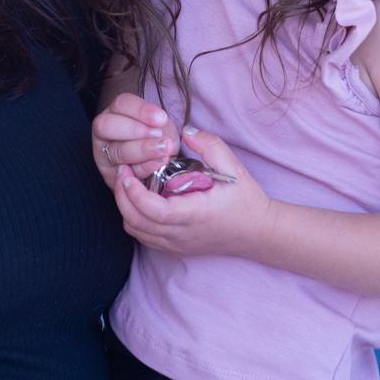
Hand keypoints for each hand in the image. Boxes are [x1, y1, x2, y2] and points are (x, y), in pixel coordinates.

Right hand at [92, 93, 178, 181]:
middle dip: (135, 130)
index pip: (120, 104)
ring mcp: (103, 156)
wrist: (161, 164)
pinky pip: (125, 172)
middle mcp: (103, 132)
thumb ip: (159, 124)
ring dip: (143, 150)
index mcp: (115, 112)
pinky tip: (159, 163)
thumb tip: (159, 126)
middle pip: (106, 125)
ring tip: (164, 149)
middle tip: (158, 134)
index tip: (161, 118)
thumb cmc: (158, 139)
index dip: (141, 110)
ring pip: (116, 151)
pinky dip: (144, 167)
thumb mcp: (162, 126)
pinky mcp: (110, 177)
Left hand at [111, 127, 275, 260]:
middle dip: (121, 196)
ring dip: (126, 208)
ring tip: (128, 183)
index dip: (133, 193)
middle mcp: (182, 234)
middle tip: (122, 171)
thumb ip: (210, 145)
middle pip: (136, 222)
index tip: (127, 172)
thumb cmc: (246, 199)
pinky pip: (144, 237)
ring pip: (136, 230)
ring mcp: (177, 245)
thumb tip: (185, 130)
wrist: (258, 233)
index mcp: (195, 214)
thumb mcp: (234, 167)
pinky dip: (135, 219)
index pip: (153, 210)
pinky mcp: (175, 249)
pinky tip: (141, 200)